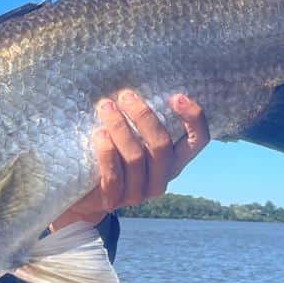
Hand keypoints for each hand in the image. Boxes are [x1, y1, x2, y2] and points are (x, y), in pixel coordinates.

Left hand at [52, 92, 208, 229]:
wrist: (85, 195)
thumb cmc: (112, 153)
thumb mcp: (133, 136)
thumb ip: (141, 120)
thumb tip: (137, 83)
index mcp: (173, 160)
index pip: (198, 141)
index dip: (193, 119)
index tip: (175, 96)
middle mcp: (161, 178)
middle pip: (161, 145)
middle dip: (143, 117)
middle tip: (125, 95)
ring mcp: (139, 193)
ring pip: (136, 158)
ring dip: (120, 128)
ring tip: (105, 107)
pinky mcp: (114, 200)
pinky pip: (113, 176)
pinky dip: (106, 152)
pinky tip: (99, 134)